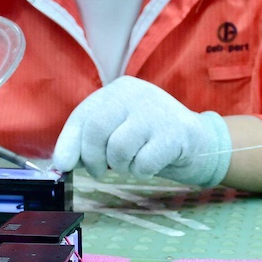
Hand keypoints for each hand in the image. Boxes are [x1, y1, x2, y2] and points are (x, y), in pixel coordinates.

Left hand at [51, 76, 230, 185]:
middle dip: (93, 159)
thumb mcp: (119, 130)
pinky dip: (142, 171)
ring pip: (118, 149)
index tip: (64, 165)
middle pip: (96, 130)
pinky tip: (151, 164)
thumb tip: (62, 164)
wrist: (199, 142)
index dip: (69, 143)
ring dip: (121, 166)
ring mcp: (157, 111)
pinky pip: (142, 163)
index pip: (83, 116)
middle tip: (101, 171)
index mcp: (118, 90)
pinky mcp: (176, 133)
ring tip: (132, 163)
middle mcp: (136, 93)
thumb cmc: (150, 138)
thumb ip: (91, 141)